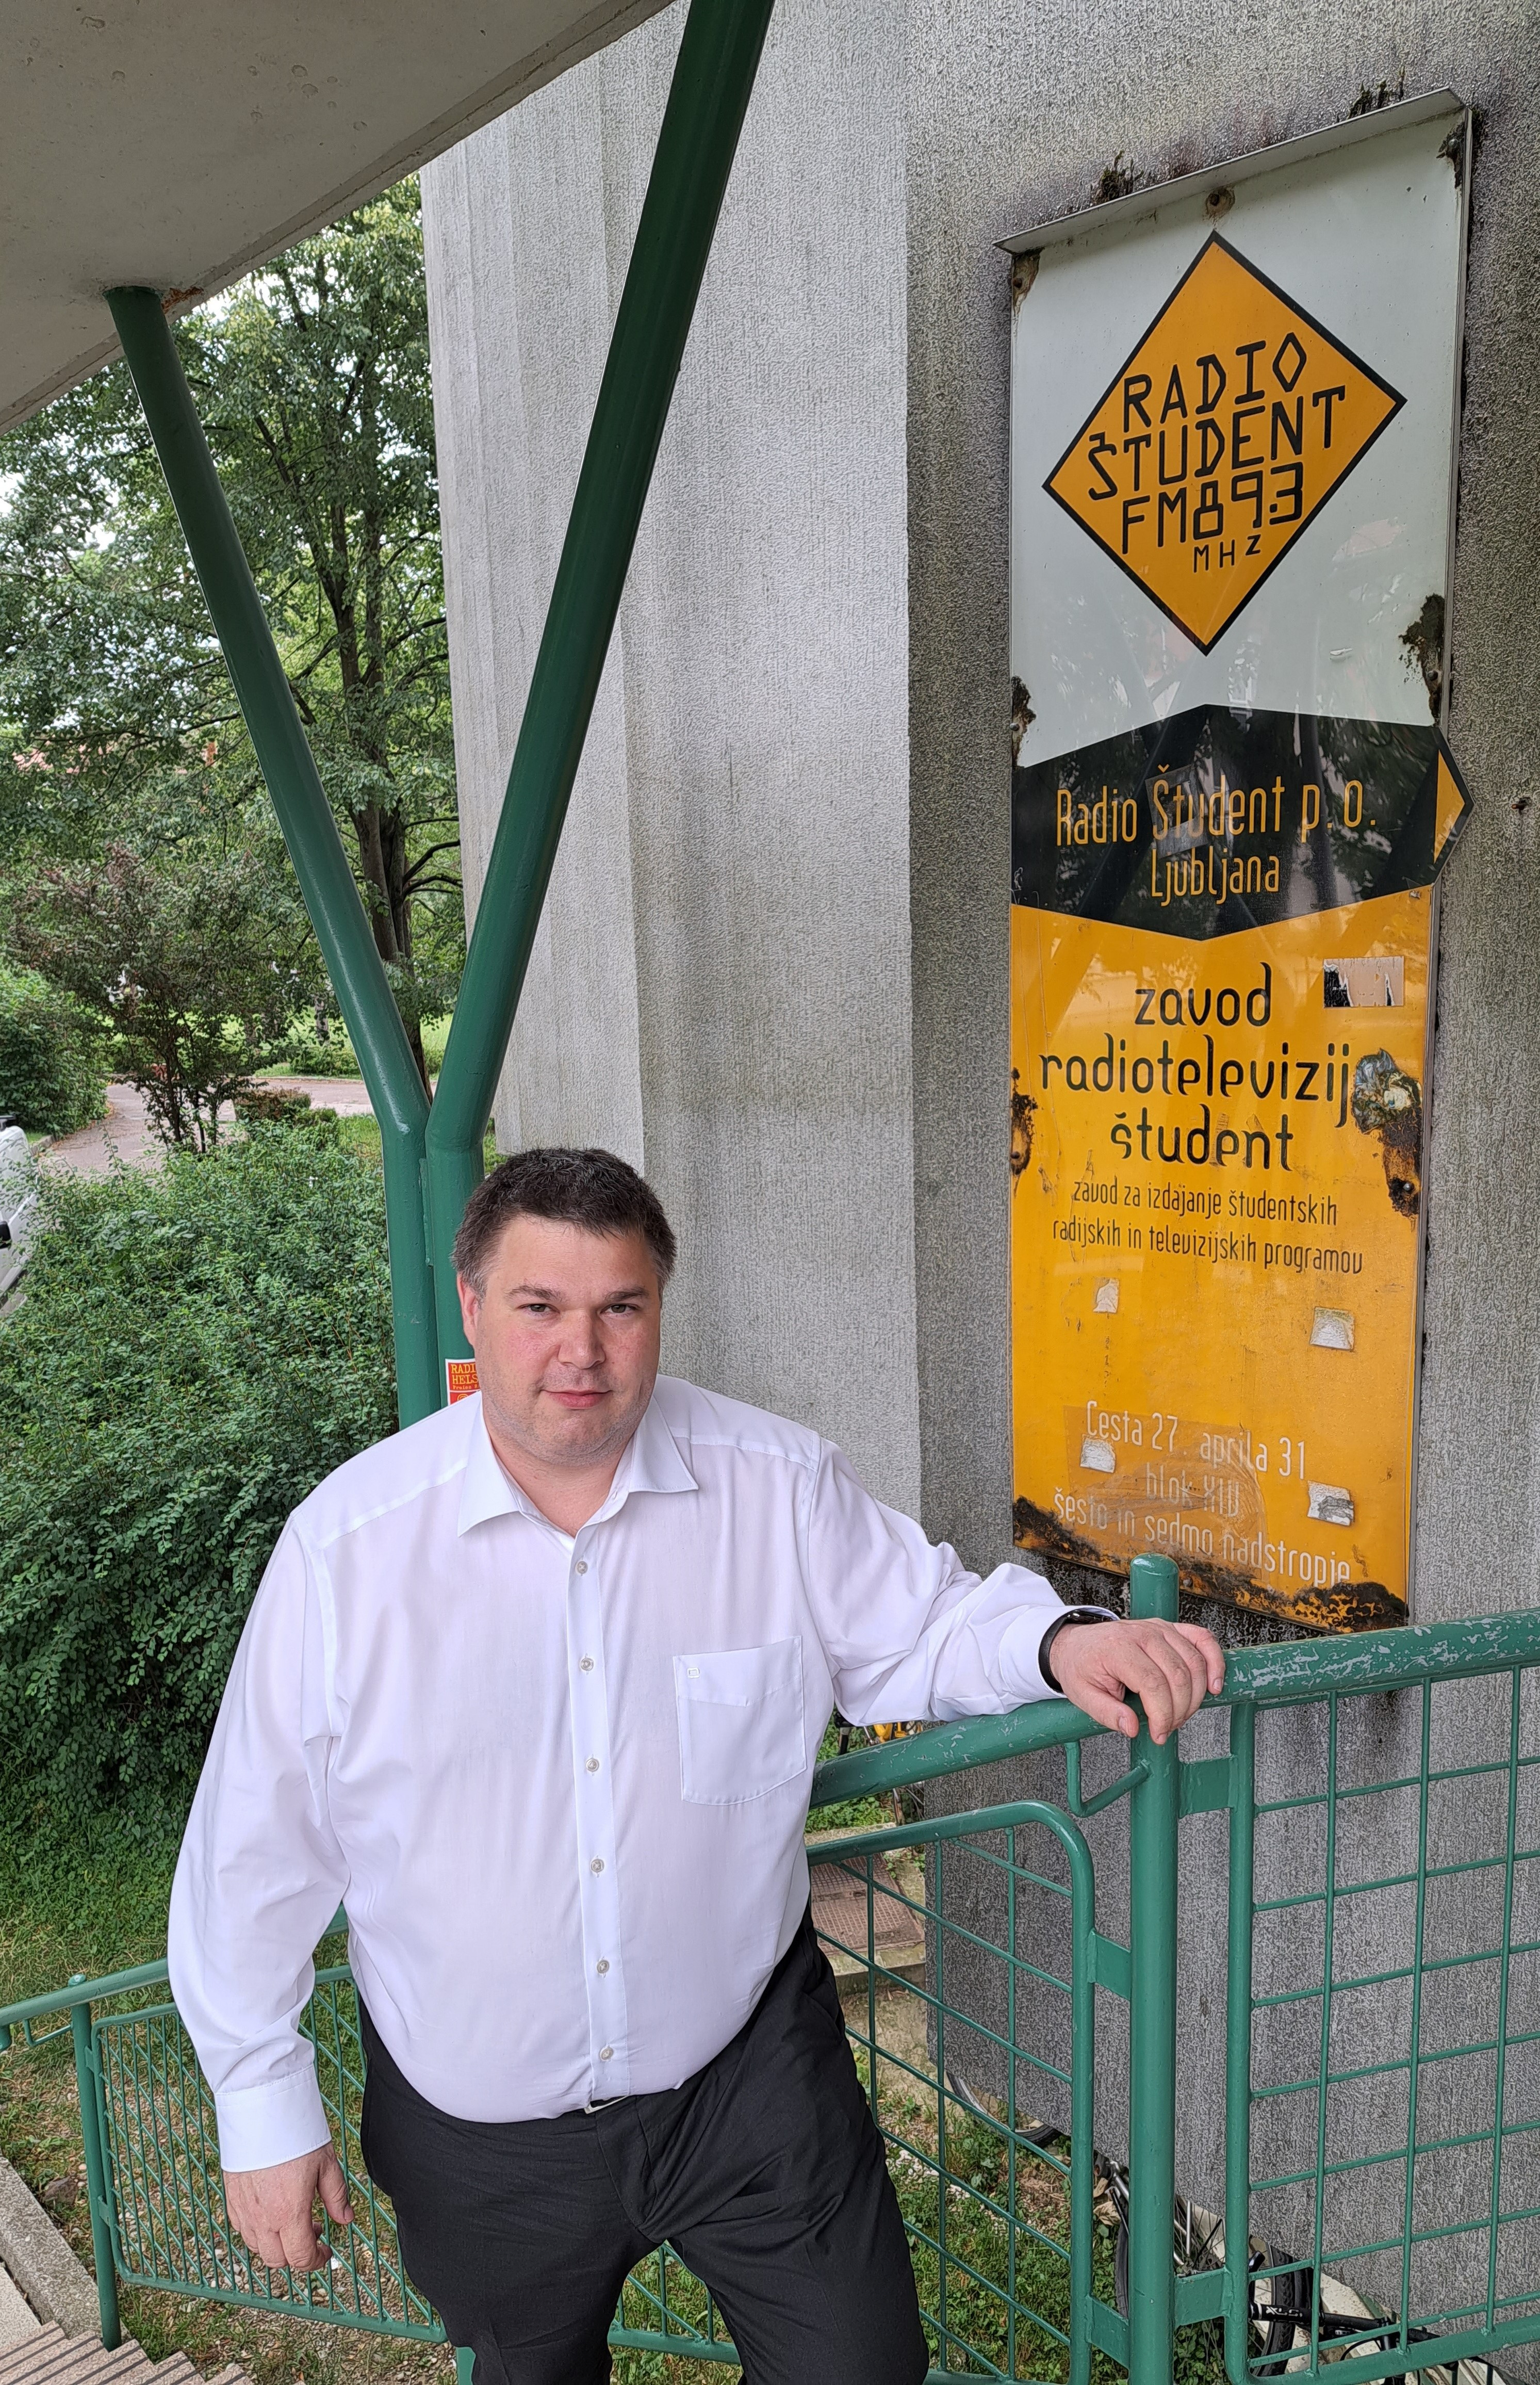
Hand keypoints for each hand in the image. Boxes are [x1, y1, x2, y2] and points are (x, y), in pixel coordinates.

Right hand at [224, 2141, 352, 2271]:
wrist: (260, 2111)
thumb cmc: (294, 2134)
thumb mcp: (326, 2163)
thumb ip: (337, 2196)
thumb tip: (346, 2218)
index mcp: (289, 2213)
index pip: (300, 2258)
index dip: (316, 2260)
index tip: (325, 2251)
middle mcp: (262, 2218)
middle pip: (277, 2260)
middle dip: (296, 2254)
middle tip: (312, 2231)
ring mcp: (244, 2210)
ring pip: (258, 2247)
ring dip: (276, 2244)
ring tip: (292, 2219)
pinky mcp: (231, 2199)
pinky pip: (242, 2229)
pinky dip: (258, 2231)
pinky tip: (271, 2212)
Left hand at [1051, 1618, 1223, 1744]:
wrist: (1077, 1643)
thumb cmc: (1081, 1667)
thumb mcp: (1082, 1695)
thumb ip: (1106, 1713)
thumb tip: (1132, 1728)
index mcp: (1118, 1648)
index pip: (1153, 1684)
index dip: (1162, 1714)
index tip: (1158, 1734)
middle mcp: (1142, 1634)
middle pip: (1178, 1676)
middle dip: (1179, 1710)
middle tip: (1167, 1728)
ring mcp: (1159, 1628)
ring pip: (1194, 1663)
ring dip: (1195, 1696)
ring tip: (1181, 1714)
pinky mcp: (1171, 1629)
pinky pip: (1203, 1639)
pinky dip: (1215, 1661)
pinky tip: (1214, 1685)